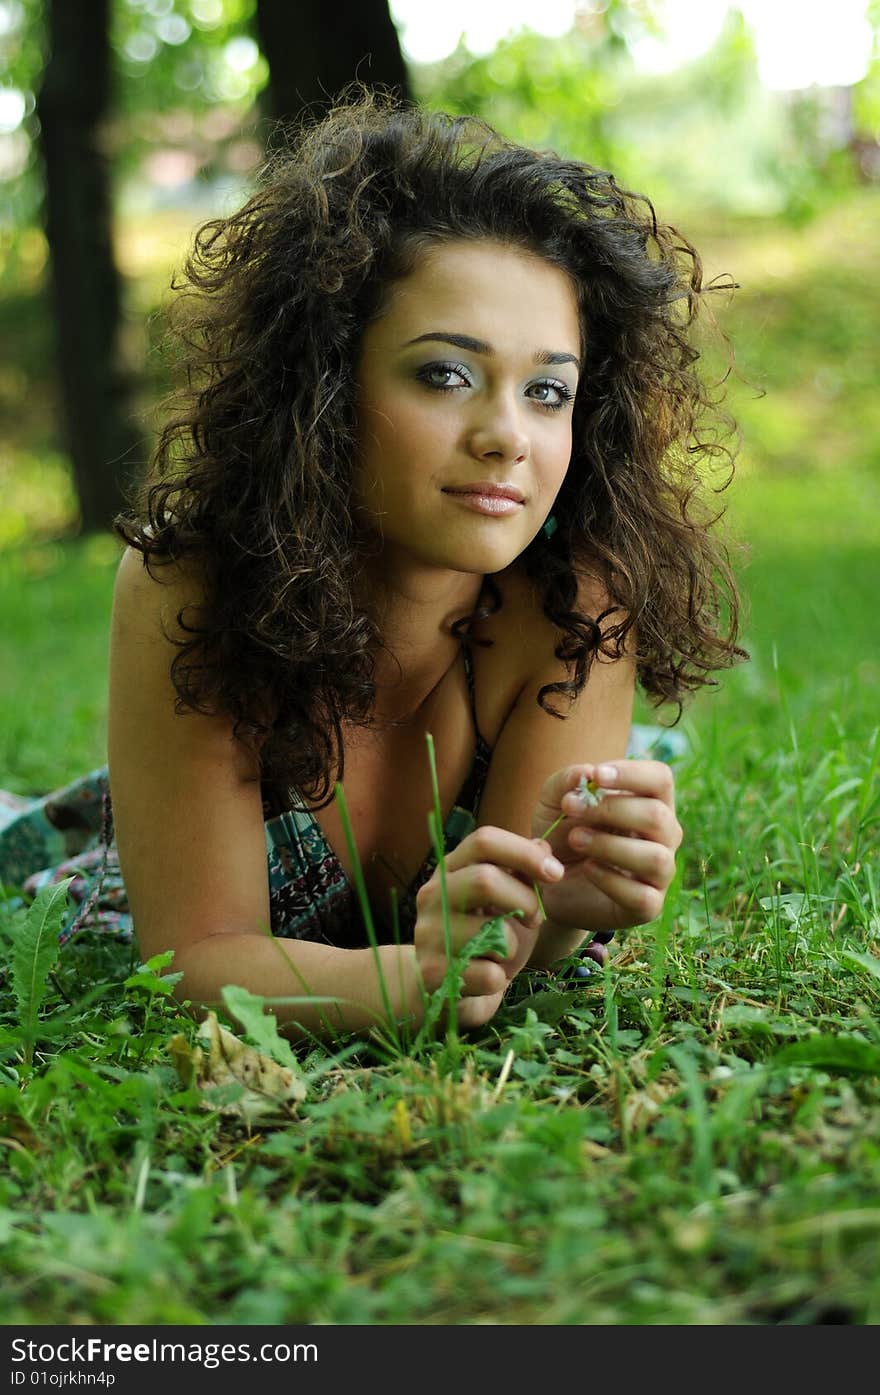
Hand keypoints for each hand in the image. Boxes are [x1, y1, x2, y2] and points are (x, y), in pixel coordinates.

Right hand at [414, 825, 566, 1027]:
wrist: (446, 990)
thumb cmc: (485, 939)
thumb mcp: (508, 902)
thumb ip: (523, 874)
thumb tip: (544, 846)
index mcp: (451, 869)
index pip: (483, 841)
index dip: (524, 852)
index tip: (555, 873)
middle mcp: (432, 895)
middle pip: (485, 880)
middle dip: (525, 901)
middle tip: (534, 920)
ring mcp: (428, 933)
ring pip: (493, 933)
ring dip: (512, 947)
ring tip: (500, 954)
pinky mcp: (432, 973)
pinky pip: (489, 975)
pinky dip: (499, 979)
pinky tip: (485, 978)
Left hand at [530, 761, 682, 955]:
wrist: (548, 883)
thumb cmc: (562, 833)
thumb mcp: (553, 802)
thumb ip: (566, 782)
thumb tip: (587, 772)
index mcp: (651, 802)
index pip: (660, 779)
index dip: (632, 774)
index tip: (596, 776)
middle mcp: (664, 836)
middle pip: (657, 816)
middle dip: (610, 809)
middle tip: (570, 809)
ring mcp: (660, 872)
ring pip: (655, 857)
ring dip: (609, 845)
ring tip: (576, 840)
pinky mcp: (648, 905)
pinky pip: (642, 895)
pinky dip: (610, 880)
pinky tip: (587, 869)